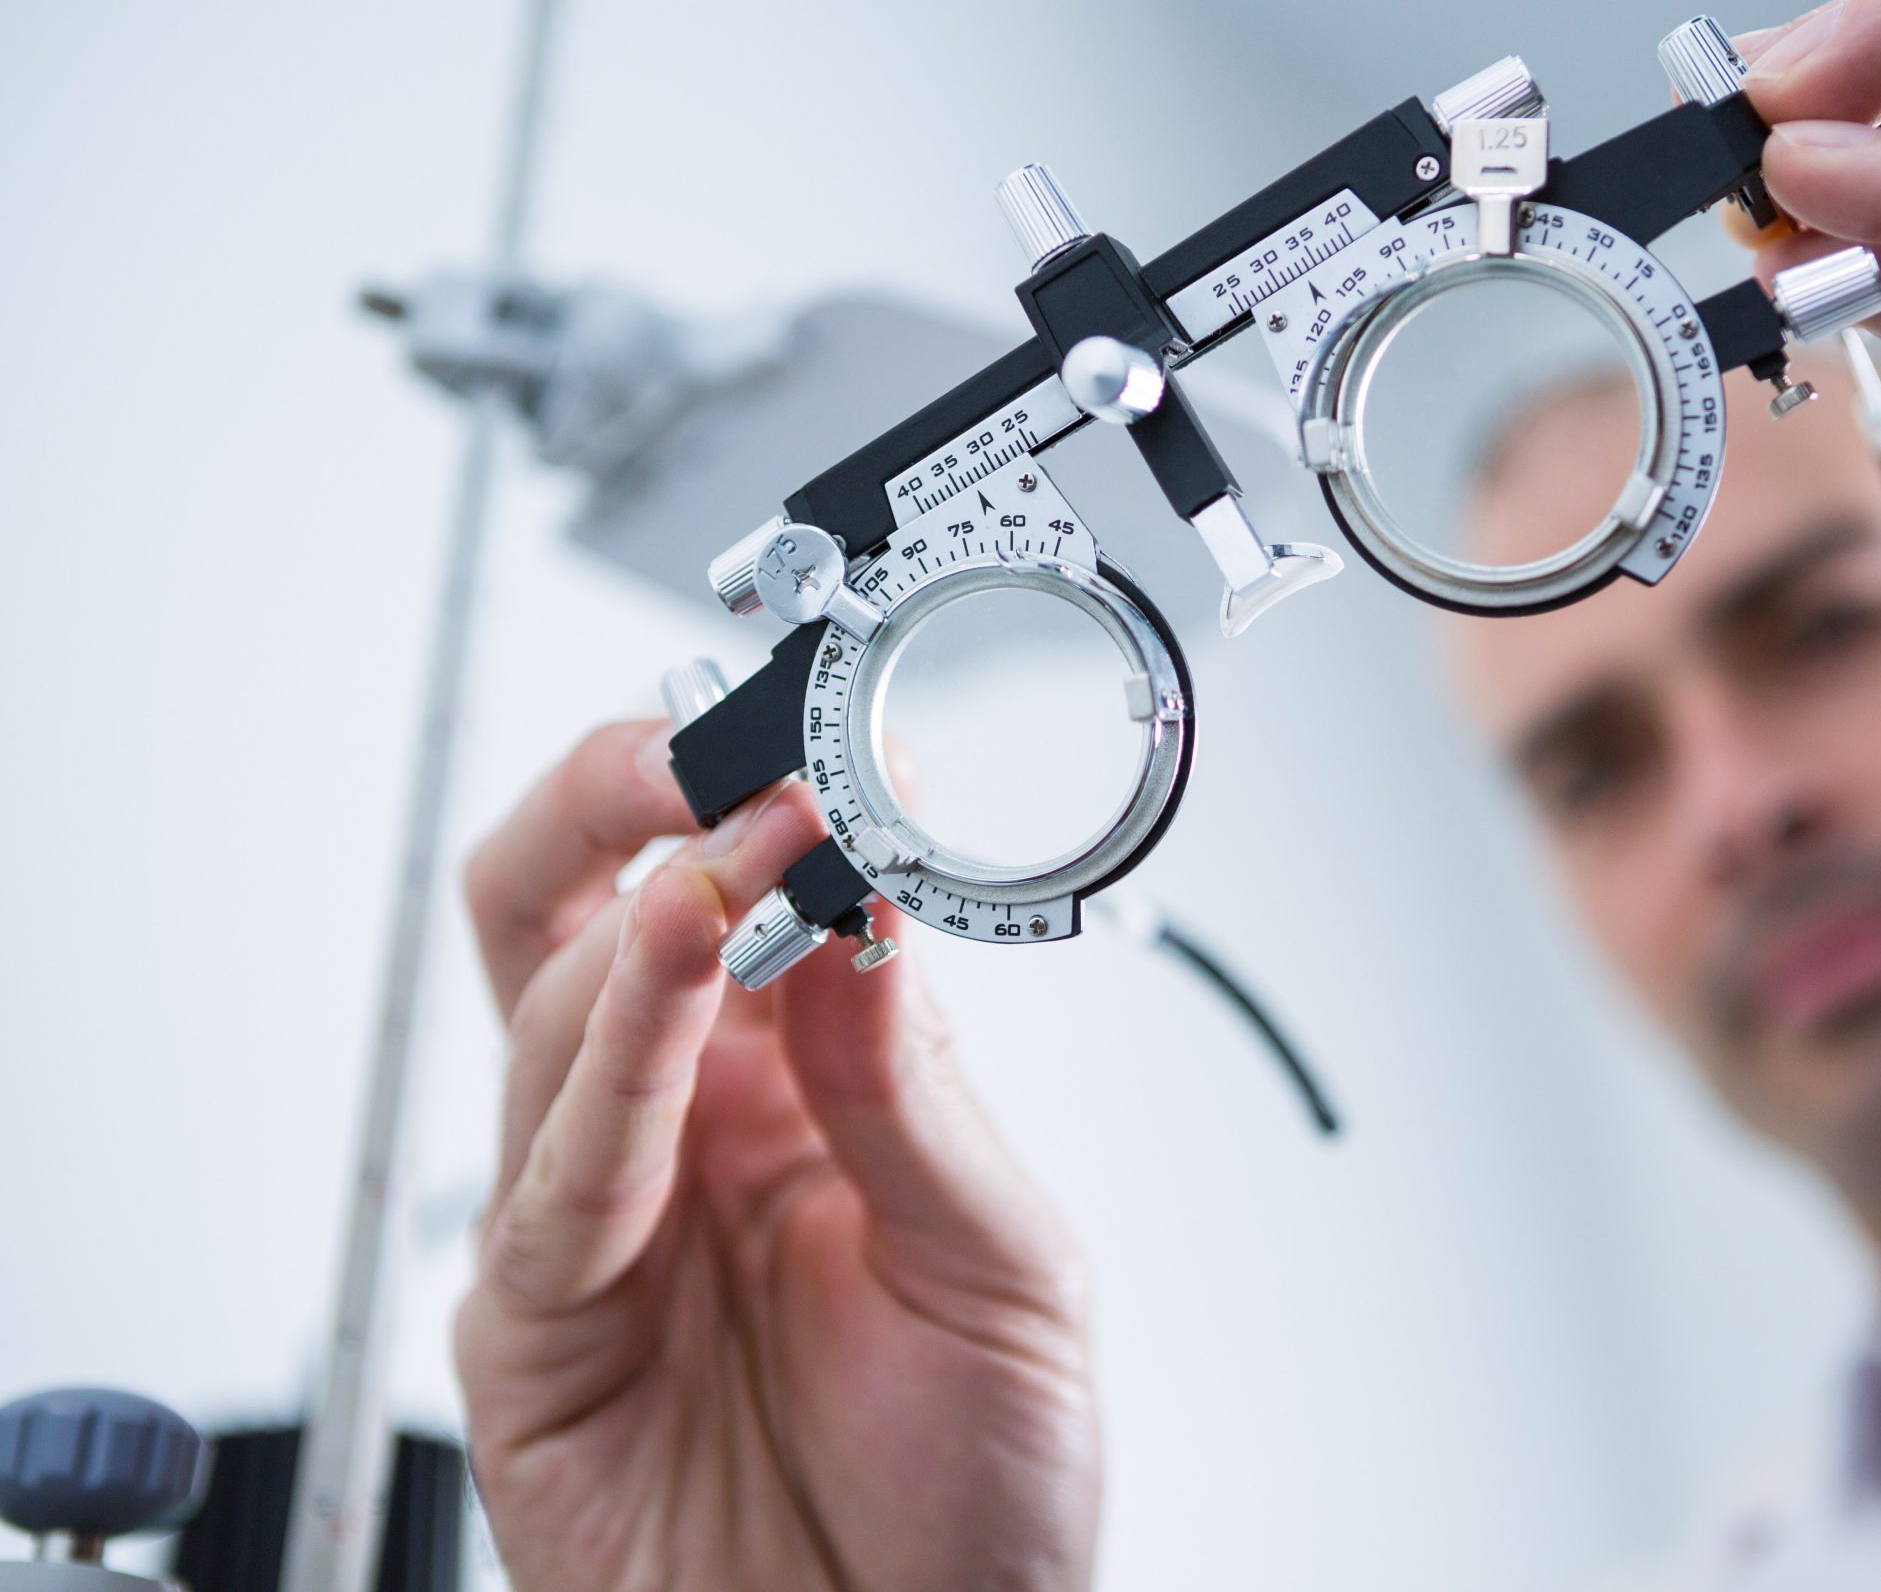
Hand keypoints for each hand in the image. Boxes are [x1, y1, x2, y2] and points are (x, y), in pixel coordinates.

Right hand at [451, 721, 1097, 1591]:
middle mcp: (685, 1128)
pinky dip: (604, 1070)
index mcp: (802, 1084)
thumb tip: (866, 904)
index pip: (743, 891)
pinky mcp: (535, 1337)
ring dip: (637, 923)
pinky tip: (662, 980)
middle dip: (617, 796)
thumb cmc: (977, 1487)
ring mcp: (599, 1220)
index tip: (841, 736)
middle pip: (574, 907)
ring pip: (549, 1015)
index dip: (767, 796)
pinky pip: (548, 1185)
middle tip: (700, 741)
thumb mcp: (1002, 1265)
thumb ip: (919, 1090)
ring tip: (723, 861)